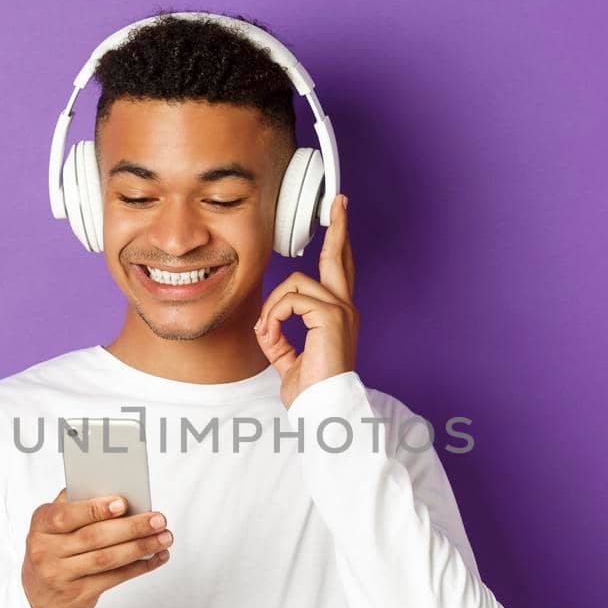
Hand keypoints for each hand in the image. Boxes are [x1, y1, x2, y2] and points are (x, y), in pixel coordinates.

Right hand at [21, 489, 171, 607]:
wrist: (37, 600)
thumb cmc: (53, 551)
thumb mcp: (52, 526)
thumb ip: (74, 505)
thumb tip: (113, 490)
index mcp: (41, 525)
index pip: (66, 515)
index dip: (95, 509)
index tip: (123, 503)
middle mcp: (46, 551)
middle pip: (94, 537)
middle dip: (131, 527)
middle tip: (158, 519)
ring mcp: (61, 575)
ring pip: (107, 559)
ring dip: (140, 547)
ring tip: (164, 537)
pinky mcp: (78, 594)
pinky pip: (114, 578)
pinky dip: (139, 566)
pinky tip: (156, 557)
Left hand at [253, 193, 357, 408]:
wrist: (321, 407)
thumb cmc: (310, 388)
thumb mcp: (286, 356)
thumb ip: (278, 336)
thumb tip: (264, 324)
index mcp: (337, 315)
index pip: (338, 272)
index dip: (337, 245)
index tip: (338, 219)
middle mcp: (344, 308)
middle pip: (339, 258)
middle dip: (338, 227)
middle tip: (340, 200)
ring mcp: (340, 310)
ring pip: (295, 283)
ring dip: (273, 307)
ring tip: (269, 333)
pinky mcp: (330, 316)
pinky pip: (289, 301)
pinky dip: (274, 318)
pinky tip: (273, 336)